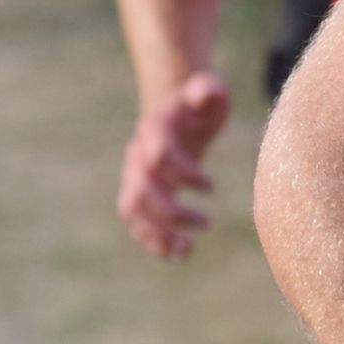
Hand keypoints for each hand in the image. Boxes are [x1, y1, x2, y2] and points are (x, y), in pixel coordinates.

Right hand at [116, 70, 227, 258]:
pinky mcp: (140, 195)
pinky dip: (155, 243)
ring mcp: (134, 177)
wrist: (176, 114)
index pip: (158, 157)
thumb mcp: (209, 91)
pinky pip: (137, 224)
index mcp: (153, 129)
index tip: (211, 186)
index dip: (183, 174)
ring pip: (133, 213)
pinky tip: (182, 254)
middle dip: (170, 212)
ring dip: (156, 235)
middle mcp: (137, 156)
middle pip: (140, 191)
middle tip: (205, 222)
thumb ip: (208, 90)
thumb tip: (206, 93)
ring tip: (187, 250)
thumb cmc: (198, 105)